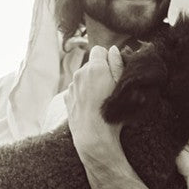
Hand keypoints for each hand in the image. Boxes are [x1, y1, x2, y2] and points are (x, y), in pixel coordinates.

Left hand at [65, 45, 126, 167]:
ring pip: (82, 77)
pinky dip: (82, 93)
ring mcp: (72, 86)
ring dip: (90, 83)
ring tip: (99, 100)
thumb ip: (117, 64)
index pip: (99, 50)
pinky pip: (76, 89)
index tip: (113, 72)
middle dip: (98, 71)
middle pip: (90, 64)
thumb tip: (114, 50)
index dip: (107, 59)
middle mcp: (80, 73)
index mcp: (95, 67)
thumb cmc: (112, 113)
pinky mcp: (67, 98)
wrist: (93, 137)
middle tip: (108, 88)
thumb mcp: (122, 87)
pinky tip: (90, 106)